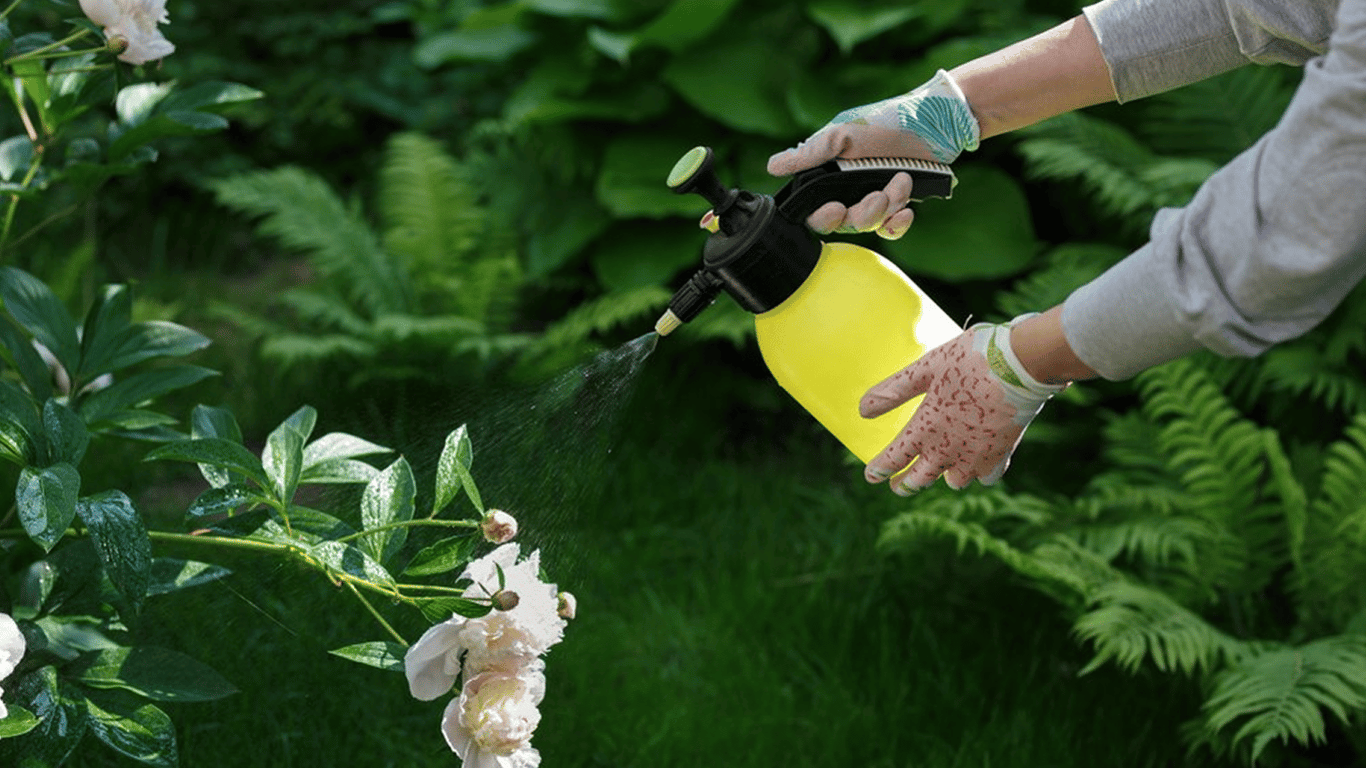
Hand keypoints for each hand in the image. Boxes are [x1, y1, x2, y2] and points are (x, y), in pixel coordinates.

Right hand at [767, 69, 979, 238]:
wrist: (935, 123)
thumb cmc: (886, 121)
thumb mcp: (843, 133)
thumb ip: (810, 153)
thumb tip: (772, 167)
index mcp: (828, 173)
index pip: (812, 210)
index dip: (821, 216)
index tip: (836, 208)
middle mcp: (846, 188)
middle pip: (842, 222)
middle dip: (862, 213)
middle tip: (879, 194)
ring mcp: (871, 197)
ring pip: (868, 225)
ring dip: (886, 208)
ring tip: (901, 181)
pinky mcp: (896, 204)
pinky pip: (890, 229)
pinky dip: (898, 224)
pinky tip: (907, 210)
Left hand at [860, 317, 1065, 494]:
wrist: (1021, 364)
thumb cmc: (970, 359)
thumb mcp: (925, 368)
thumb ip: (893, 391)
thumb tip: (862, 411)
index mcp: (926, 428)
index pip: (895, 456)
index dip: (880, 469)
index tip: (871, 476)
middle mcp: (949, 448)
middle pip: (921, 478)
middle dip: (906, 484)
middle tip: (897, 487)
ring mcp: (976, 455)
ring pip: (955, 481)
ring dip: (944, 478)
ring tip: (940, 473)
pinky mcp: (1002, 452)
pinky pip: (987, 475)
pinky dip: (979, 474)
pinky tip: (977, 467)